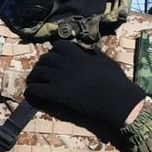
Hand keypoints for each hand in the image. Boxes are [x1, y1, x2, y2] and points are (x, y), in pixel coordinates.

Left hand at [24, 40, 147, 132]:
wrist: (119, 105)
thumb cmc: (118, 86)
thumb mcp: (107, 63)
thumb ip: (93, 56)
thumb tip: (87, 51)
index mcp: (79, 55)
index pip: (59, 46)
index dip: (54, 53)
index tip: (55, 61)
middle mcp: (67, 64)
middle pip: (45, 59)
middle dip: (42, 66)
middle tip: (43, 76)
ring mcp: (60, 79)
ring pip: (36, 73)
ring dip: (34, 79)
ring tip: (35, 86)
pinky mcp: (56, 95)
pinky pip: (34, 90)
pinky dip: (32, 93)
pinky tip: (35, 98)